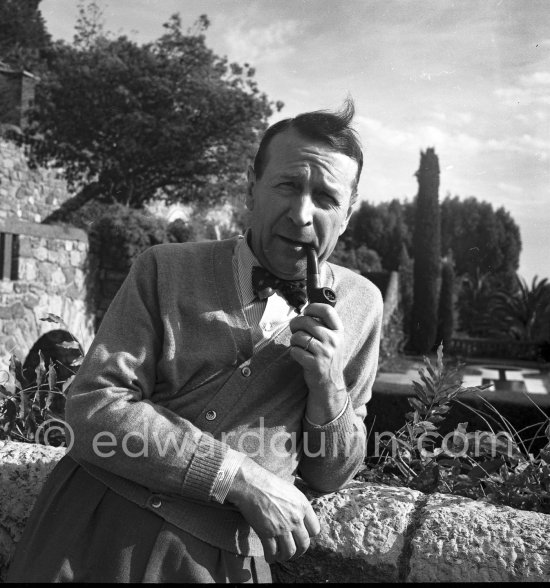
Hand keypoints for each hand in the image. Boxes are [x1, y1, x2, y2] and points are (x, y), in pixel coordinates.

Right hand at [226, 457, 319, 562]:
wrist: (252, 484)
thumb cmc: (269, 484)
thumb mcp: (291, 491)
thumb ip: (298, 506)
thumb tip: (300, 517)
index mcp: (303, 506)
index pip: (315, 530)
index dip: (308, 535)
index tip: (301, 536)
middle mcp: (296, 519)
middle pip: (304, 544)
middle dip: (299, 551)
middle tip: (293, 552)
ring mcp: (282, 527)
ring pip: (290, 552)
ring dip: (285, 557)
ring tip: (281, 556)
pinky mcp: (267, 533)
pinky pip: (272, 552)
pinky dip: (271, 558)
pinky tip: (269, 557)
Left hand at [289, 303, 347, 423]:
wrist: (330, 383)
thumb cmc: (327, 358)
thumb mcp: (333, 340)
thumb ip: (323, 325)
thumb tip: (305, 310)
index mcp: (338, 332)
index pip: (327, 310)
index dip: (312, 307)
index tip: (305, 311)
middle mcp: (333, 340)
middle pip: (307, 321)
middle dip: (295, 324)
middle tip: (294, 329)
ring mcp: (325, 353)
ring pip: (299, 336)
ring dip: (293, 340)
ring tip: (298, 345)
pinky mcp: (315, 364)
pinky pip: (295, 351)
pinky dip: (293, 352)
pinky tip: (299, 355)